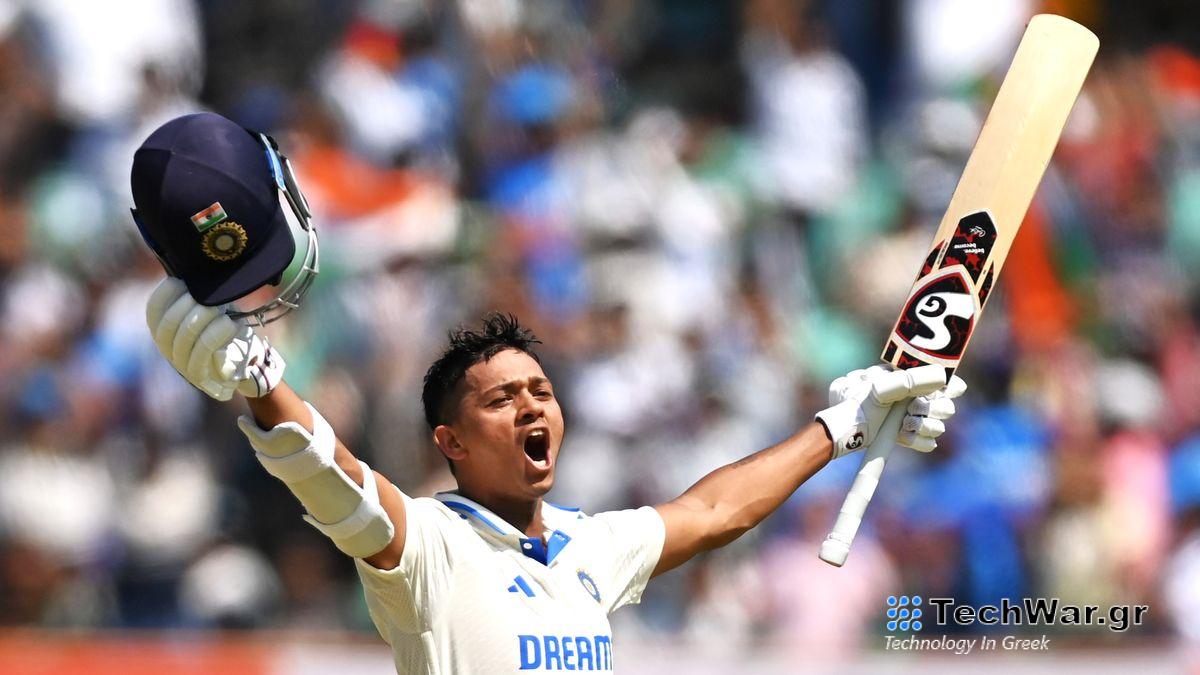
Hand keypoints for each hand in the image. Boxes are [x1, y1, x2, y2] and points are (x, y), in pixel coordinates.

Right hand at [145, 277, 285, 400]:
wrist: (250, 366)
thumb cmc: (228, 333)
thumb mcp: (212, 311)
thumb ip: (198, 296)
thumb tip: (191, 271)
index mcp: (167, 334)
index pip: (153, 314)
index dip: (162, 296)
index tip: (178, 281)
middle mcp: (171, 352)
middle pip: (167, 327)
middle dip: (186, 307)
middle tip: (207, 297)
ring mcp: (187, 368)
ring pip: (186, 341)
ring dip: (204, 320)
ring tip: (223, 311)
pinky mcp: (207, 378)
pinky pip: (207, 356)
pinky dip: (218, 337)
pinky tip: (232, 324)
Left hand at [816, 364, 956, 458]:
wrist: (842, 431)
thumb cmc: (857, 404)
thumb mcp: (882, 388)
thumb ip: (912, 379)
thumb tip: (943, 376)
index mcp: (909, 379)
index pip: (943, 379)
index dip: (951, 386)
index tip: (948, 391)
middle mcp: (914, 398)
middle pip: (946, 405)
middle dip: (933, 409)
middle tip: (914, 409)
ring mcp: (912, 418)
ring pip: (938, 425)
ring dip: (925, 426)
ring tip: (905, 425)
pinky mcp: (908, 437)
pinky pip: (928, 443)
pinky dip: (918, 441)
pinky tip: (902, 437)